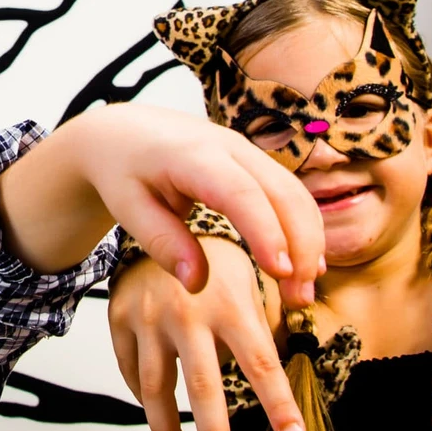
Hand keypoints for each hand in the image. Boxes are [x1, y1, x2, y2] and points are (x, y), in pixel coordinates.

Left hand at [1, 104, 324, 298]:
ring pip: (295, 193)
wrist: (123, 131)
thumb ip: (162, 243)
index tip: (281, 272)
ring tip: (302, 292)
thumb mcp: (128, 207)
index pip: (240, 192)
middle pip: (283, 192)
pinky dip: (303, 229)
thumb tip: (197, 284)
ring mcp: (248, 151)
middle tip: (298, 299)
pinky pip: (291, 193)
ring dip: (309, 242)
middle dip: (301, 245)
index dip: (266, 231)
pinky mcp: (256, 162)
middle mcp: (229, 147)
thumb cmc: (122, 169)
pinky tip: (303, 266)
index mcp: (192, 155)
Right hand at [109, 239, 303, 430]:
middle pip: (203, 387)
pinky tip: (160, 423)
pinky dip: (145, 400)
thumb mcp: (246, 280)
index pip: (261, 364)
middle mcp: (187, 312)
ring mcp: (148, 317)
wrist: (153, 214)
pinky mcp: (118, 318)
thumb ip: (263, 326)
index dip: (279, 405)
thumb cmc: (214, 260)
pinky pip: (132, 372)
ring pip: (156, 388)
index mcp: (228, 302)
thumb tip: (288, 377)